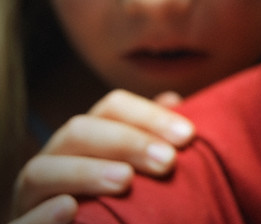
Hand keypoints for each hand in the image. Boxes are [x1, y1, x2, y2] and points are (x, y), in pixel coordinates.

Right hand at [11, 89, 192, 219]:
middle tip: (167, 161)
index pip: (113, 107)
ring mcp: (32, 194)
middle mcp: (56, 157)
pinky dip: (43, 215)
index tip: (188, 136)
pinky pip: (22, 221)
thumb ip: (152, 137)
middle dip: (126, 141)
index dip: (150, 115)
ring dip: (86, 172)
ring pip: (43, 170)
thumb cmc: (116, 199)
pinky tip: (70, 209)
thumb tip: (173, 100)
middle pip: (80, 131)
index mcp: (87, 137)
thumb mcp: (136, 166)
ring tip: (125, 180)